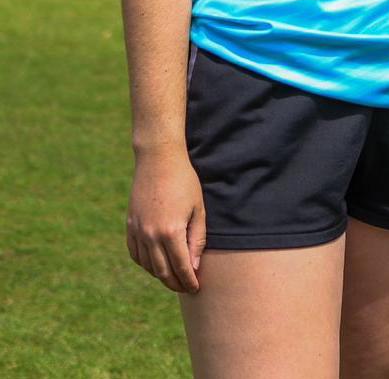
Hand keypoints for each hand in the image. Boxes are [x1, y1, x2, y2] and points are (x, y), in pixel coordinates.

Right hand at [126, 145, 205, 293]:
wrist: (158, 160)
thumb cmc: (185, 182)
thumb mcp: (198, 209)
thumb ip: (197, 239)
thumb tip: (194, 266)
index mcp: (170, 232)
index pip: (181, 267)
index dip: (189, 280)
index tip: (196, 288)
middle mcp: (151, 235)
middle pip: (162, 271)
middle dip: (175, 283)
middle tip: (186, 288)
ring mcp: (137, 231)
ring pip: (147, 265)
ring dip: (160, 276)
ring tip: (173, 278)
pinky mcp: (130, 225)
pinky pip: (135, 254)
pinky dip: (145, 263)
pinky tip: (155, 265)